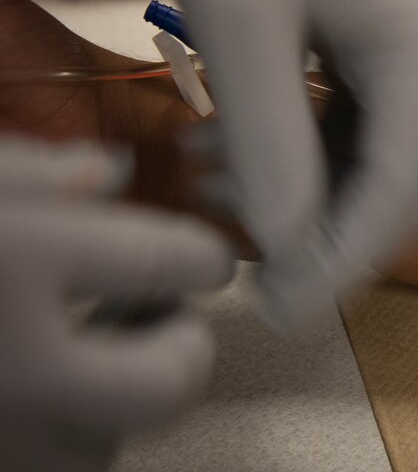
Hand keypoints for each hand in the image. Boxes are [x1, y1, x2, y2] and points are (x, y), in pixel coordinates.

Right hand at [0, 136, 233, 470]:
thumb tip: (114, 171)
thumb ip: (34, 171)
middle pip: (167, 384)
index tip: (198, 256)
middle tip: (159, 315)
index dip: (200, 257)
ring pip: (106, 440)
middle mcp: (21, 366)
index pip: (167, 260)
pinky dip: (59, 424)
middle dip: (182, 348)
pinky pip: (54, 456)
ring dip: (114, 396)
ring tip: (76, 349)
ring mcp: (3, 439)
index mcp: (20, 264)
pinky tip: (29, 379)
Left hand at [139, 0, 417, 325]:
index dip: (347, 257)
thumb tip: (290, 246)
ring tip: (214, 180)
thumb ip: (272, 137)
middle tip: (252, 256)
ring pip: (386, 155)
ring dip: (313, 188)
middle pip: (415, 181)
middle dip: (338, 230)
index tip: (279, 307)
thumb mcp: (240, 14)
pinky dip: (307, 145)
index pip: (409, 184)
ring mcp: (417, 39)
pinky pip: (361, 116)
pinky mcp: (383, 31)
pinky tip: (236, 139)